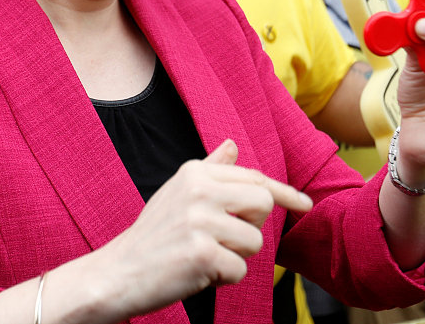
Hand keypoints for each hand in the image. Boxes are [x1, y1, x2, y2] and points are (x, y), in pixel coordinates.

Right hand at [92, 139, 312, 317]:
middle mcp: (198, 190)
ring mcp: (199, 221)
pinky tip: (198, 272)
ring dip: (236, 257)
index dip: (285, 192)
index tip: (306, 204)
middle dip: (252, 226)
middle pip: (263, 203)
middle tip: (224, 237)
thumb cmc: (154, 234)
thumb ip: (209, 169)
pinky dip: (224, 278)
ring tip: (205, 256)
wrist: (118, 272)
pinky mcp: (201, 253)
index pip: (254, 177)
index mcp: (195, 172)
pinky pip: (240, 269)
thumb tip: (232, 144)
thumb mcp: (178, 192)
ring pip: (254, 241)